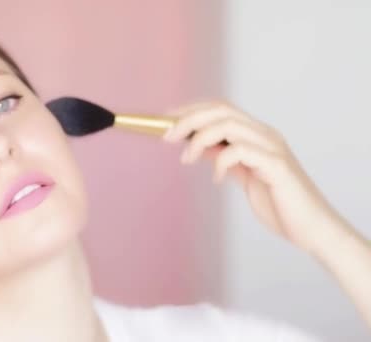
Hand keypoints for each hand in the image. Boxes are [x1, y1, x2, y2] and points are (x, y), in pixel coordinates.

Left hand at [163, 100, 343, 254]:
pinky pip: (241, 152)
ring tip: (186, 159)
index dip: (192, 109)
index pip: (221, 108)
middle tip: (166, 137)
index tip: (167, 118)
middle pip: (222, 110)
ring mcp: (273, 148)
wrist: (311, 228)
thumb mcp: (244, 176)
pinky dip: (221, 162)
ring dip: (199, 139)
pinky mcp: (277, 166)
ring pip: (229, 125)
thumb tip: (198, 146)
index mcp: (258, 135)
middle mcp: (266, 135)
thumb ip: (226, 158)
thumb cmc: (279, 203)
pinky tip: (217, 179)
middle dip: (189, 119)